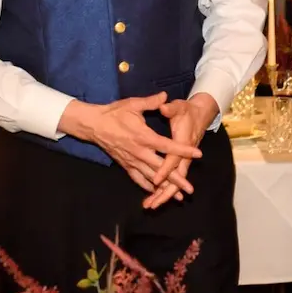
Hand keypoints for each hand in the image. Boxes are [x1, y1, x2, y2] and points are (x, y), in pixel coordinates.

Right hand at [59, 93, 201, 193]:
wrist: (93, 125)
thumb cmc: (114, 113)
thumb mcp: (132, 104)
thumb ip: (150, 102)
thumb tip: (165, 95)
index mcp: (143, 136)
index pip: (167, 145)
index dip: (183, 150)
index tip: (198, 154)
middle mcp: (139, 152)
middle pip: (161, 168)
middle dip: (176, 179)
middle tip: (189, 189)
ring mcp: (131, 160)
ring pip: (151, 177)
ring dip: (164, 188)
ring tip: (178, 197)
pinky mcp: (125, 164)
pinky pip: (137, 179)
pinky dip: (147, 187)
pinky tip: (156, 193)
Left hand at [143, 93, 218, 209]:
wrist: (201, 114)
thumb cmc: (188, 111)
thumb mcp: (180, 107)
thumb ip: (171, 109)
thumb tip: (164, 106)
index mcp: (184, 142)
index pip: (174, 159)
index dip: (165, 170)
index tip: (156, 180)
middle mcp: (184, 156)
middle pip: (176, 178)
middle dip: (165, 192)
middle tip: (153, 204)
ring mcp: (183, 161)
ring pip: (175, 182)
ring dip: (164, 195)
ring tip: (151, 206)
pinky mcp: (180, 163)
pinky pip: (173, 180)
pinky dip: (164, 189)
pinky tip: (155, 197)